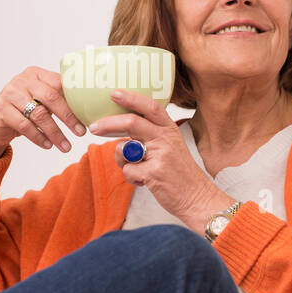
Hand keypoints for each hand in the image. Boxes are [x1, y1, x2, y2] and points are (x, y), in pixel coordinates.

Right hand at [0, 67, 86, 158]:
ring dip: (55, 132)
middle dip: (68, 117)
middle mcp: (22, 80)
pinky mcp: (1, 109)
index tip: (87, 117)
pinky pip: (24, 125)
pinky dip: (38, 137)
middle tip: (81, 133)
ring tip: (65, 146)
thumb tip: (87, 110)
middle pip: (50, 97)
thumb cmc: (23, 112)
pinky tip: (48, 145)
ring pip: (38, 114)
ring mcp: (9, 93)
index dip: (75, 101)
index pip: (59, 84)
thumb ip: (58, 99)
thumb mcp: (40, 101)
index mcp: (35, 74)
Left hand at [88, 90, 228, 231]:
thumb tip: (121, 136)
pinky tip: (145, 182)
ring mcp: (160, 156)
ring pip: (124, 148)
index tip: (114, 93)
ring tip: (137, 169)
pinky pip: (128, 171)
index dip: (131, 98)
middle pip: (131, 122)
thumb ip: (149, 138)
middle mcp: (166, 139)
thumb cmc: (180, 175)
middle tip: (94, 127)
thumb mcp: (171, 148)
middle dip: (108, 124)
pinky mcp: (154, 173)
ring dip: (122, 160)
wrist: (198, 199)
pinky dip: (132, 178)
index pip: (150, 107)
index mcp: (170, 130)